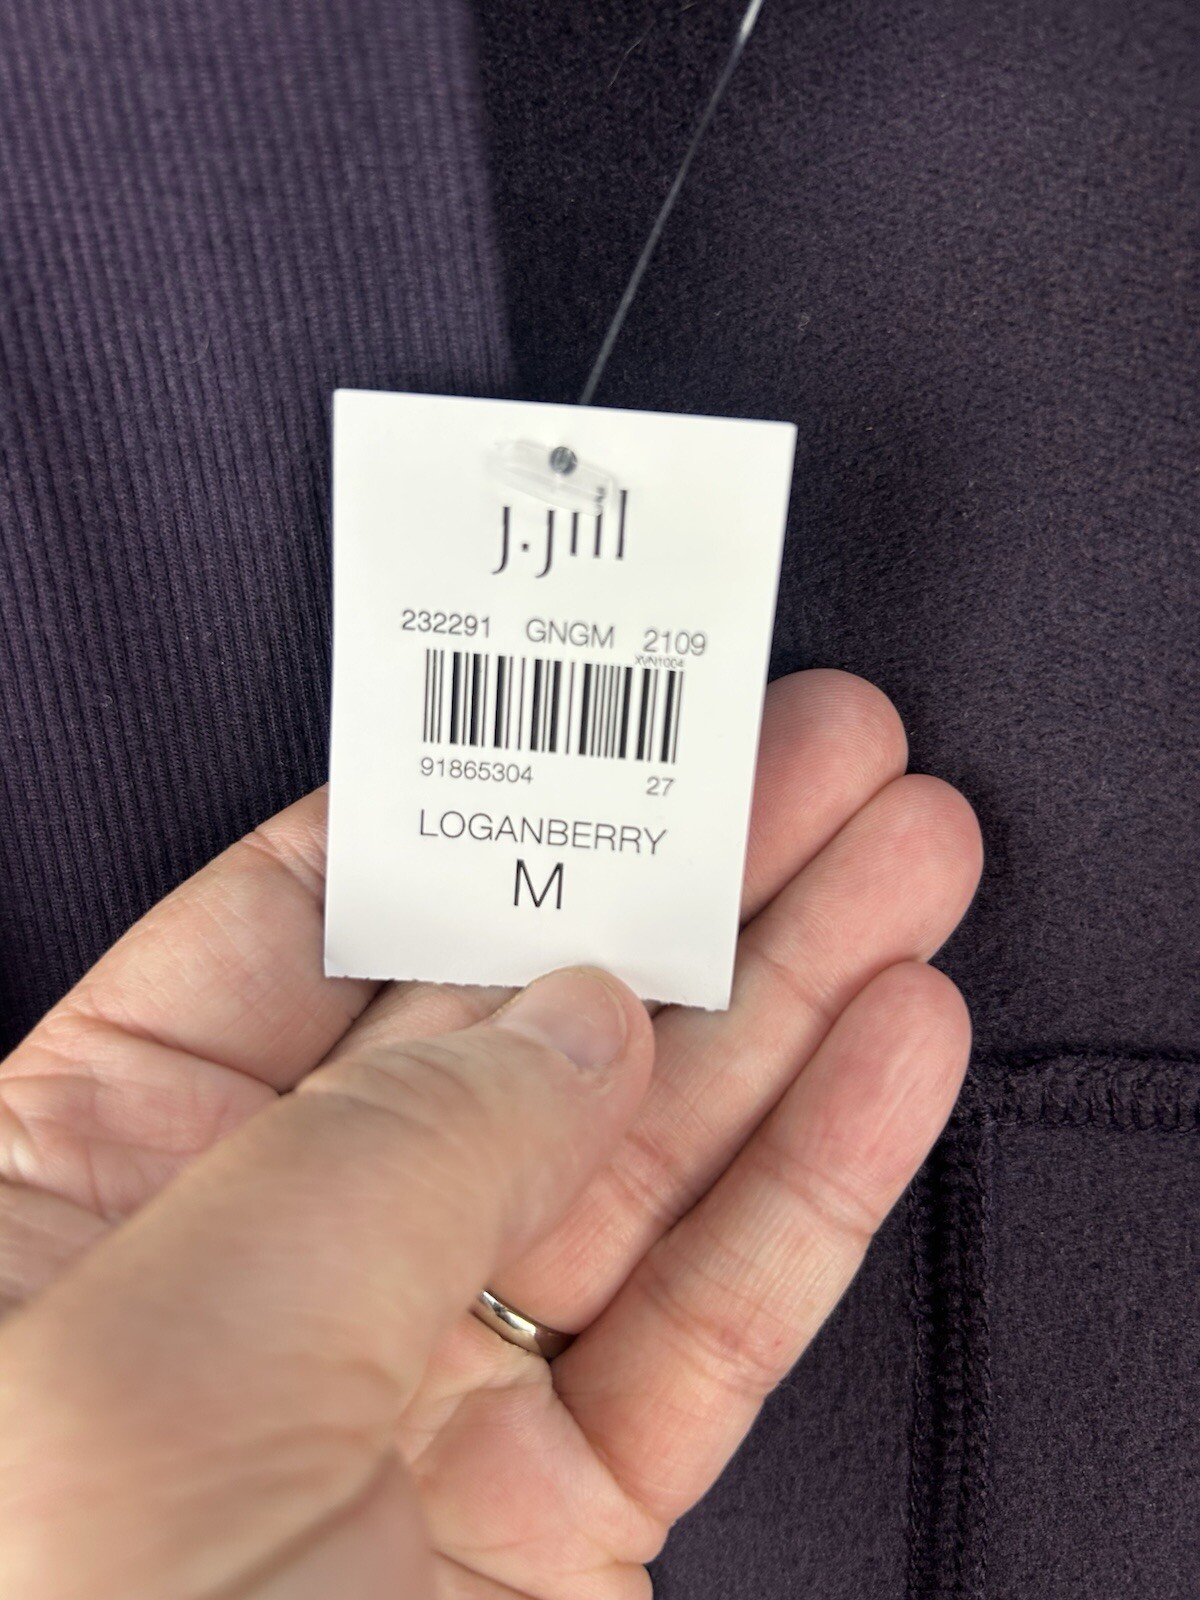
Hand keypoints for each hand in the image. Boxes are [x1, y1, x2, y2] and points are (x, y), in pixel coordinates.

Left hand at [0, 670, 980, 1598]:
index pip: (290, 933)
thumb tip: (561, 1004)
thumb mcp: (180, 1362)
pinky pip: (708, 1314)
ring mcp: (422, 1398)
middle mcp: (259, 1276)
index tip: (585, 718)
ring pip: (642, 1148)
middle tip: (813, 756)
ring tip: (907, 858)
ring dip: (788, 996)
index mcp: (82, 1192)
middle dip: (674, 876)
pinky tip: (894, 1048)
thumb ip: (387, 1152)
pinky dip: (813, 1178)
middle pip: (508, 1017)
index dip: (452, 809)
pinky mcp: (558, 1518)